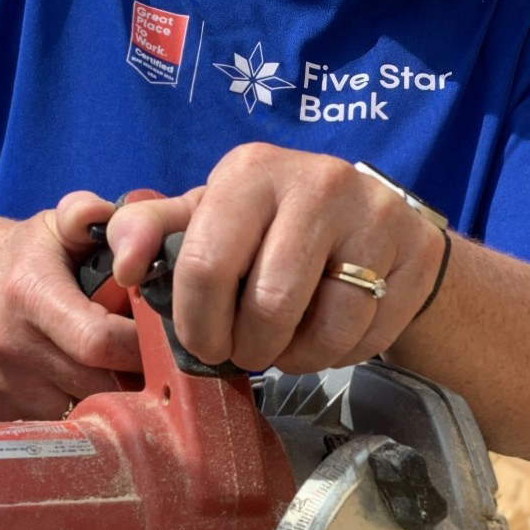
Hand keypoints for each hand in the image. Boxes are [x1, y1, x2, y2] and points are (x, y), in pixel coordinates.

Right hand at [0, 193, 141, 419]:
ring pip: (84, 416)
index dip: (143, 347)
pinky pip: (58, 434)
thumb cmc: (35, 255)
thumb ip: (86, 213)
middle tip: (158, 363)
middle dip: (138, 379)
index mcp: (29, 295)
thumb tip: (106, 216)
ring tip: (125, 375)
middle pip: (99, 386)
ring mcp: (2, 385)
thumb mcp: (59, 222)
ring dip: (116, 404)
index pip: (100, 342)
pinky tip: (92, 396)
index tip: (167, 341)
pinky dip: (84, 422)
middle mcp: (10, 346)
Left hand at [103, 144, 446, 374]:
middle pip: (267, 304)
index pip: (205, 263)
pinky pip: (361, 336)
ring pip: (319, 328)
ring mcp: (370, 216)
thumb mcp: (212, 219)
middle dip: (246, 347)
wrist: (378, 226)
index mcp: (251, 172)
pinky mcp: (410, 254)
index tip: (202, 341)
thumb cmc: (276, 227)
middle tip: (243, 352)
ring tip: (283, 346)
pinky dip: (334, 356)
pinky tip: (324, 338)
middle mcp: (314, 182)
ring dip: (292, 358)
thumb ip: (154, 233)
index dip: (197, 321)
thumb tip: (119, 260)